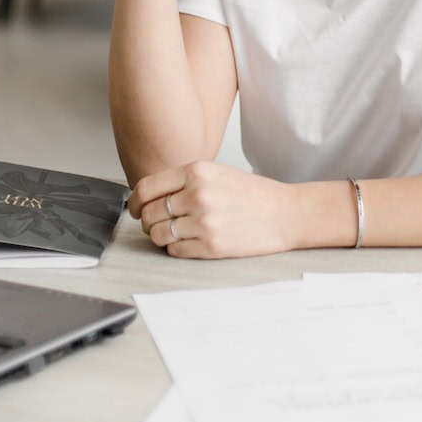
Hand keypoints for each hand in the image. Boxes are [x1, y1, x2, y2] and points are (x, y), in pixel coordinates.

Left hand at [129, 160, 298, 259]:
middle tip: (155, 223)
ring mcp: (203, 222)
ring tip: (172, 233)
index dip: (135, 201)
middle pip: (148, 213)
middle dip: (147, 221)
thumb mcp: (217, 172)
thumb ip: (184, 180)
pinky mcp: (210, 246)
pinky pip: (174, 250)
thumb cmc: (252, 193)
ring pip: (158, 234)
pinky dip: (175, 248)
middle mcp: (197, 195)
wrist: (286, 213)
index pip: (146, 187)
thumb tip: (147, 196)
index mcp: (197, 171)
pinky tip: (189, 241)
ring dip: (159, 236)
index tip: (135, 208)